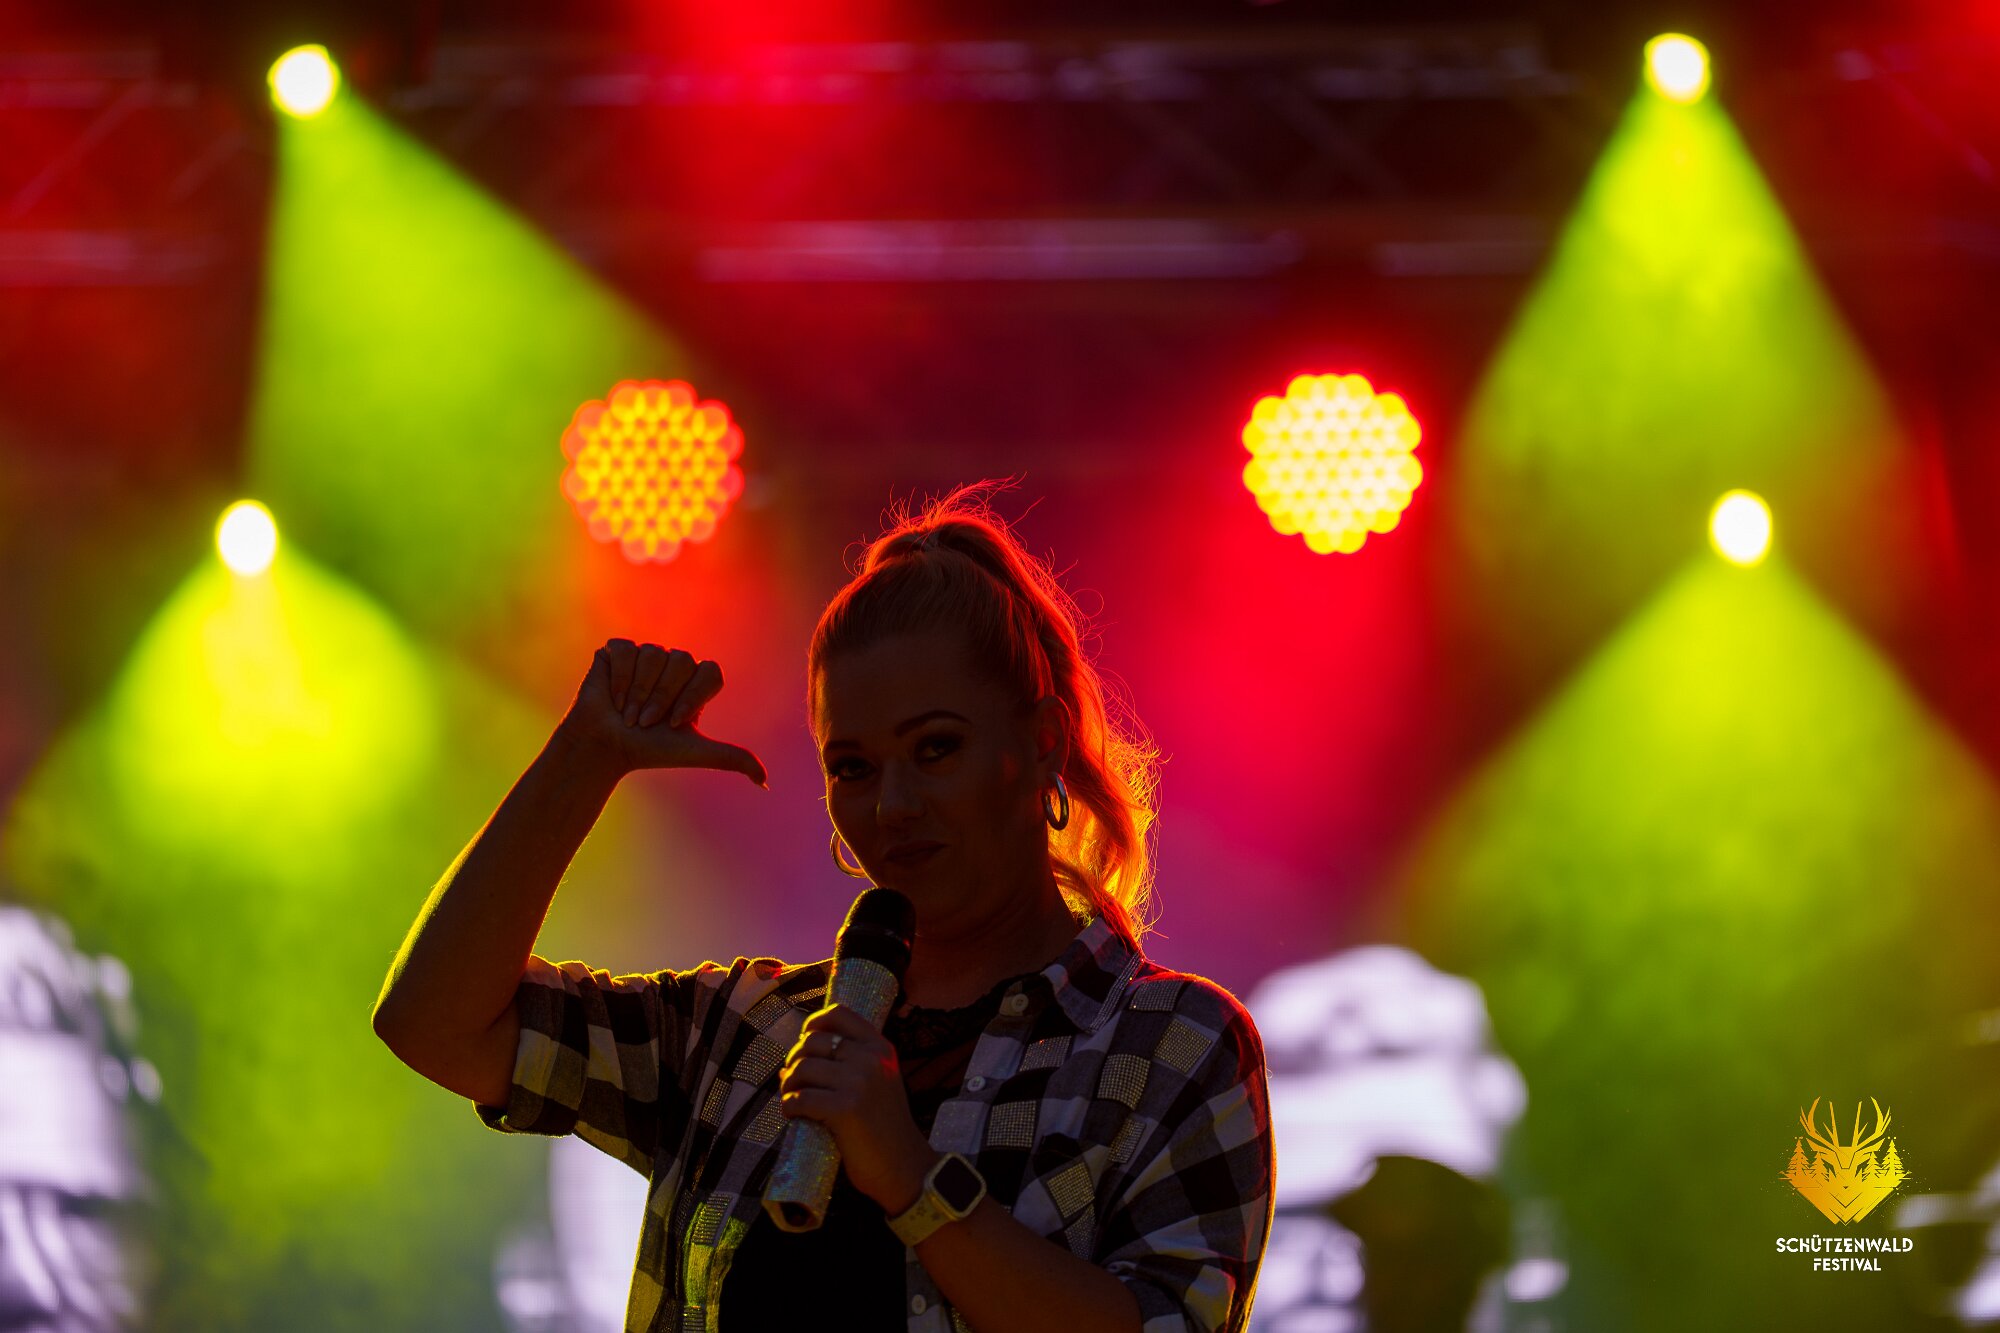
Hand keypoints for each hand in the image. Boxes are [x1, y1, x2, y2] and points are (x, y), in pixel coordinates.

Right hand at [558, 639, 768, 785]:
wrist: (607, 747)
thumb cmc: (651, 750)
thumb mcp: (696, 753)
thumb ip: (733, 759)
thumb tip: (765, 782)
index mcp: (696, 682)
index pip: (710, 672)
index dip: (692, 697)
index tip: (675, 723)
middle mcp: (675, 664)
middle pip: (682, 661)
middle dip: (662, 697)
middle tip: (646, 723)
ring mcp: (647, 654)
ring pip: (654, 654)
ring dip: (639, 691)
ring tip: (629, 714)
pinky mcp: (619, 650)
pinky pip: (628, 650)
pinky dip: (620, 678)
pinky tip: (614, 698)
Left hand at [779, 1004, 937, 1212]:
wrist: (904, 1167)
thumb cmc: (884, 1127)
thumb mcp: (878, 1082)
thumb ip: (850, 1064)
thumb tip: (791, 1061)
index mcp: (880, 1047)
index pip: (838, 1014)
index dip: (812, 1024)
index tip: (804, 1043)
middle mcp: (871, 1058)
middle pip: (811, 1042)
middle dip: (794, 1061)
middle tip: (795, 1082)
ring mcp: (859, 1082)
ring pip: (801, 1069)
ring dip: (787, 1085)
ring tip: (792, 1099)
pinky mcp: (845, 1109)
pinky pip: (800, 1099)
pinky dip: (789, 1107)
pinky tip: (793, 1115)